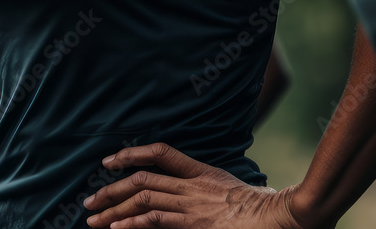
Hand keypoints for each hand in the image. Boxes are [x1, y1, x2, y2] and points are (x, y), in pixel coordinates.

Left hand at [83, 142, 309, 228]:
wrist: (286, 217)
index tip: (110, 161)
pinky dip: (132, 222)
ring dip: (113, 207)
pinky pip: (157, 220)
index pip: (160, 153)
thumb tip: (202, 201)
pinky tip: (115, 227)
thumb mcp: (237, 192)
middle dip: (111, 189)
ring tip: (92, 217)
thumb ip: (212, 193)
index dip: (132, 154)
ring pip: (143, 198)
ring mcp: (193, 204)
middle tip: (89, 200)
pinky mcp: (196, 223)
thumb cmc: (269, 211)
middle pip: (142, 178)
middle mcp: (193, 185)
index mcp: (202, 172)